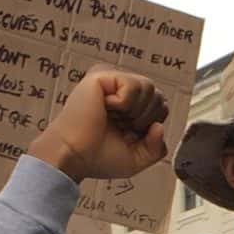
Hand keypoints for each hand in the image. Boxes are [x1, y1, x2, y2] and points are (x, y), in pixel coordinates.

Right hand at [31, 72, 168, 184]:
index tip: (128, 136)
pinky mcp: (102, 75)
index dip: (151, 125)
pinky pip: (133, 85)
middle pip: (158, 96)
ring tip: (114, 118)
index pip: (160, 106)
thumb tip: (159, 126)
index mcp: (128, 106)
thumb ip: (157, 147)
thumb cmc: (97, 157)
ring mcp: (111, 82)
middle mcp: (120, 91)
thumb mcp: (137, 158)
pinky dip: (125, 103)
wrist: (72, 156)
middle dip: (146, 119)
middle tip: (121, 128)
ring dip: (136, 112)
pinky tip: (106, 107)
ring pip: (150, 87)